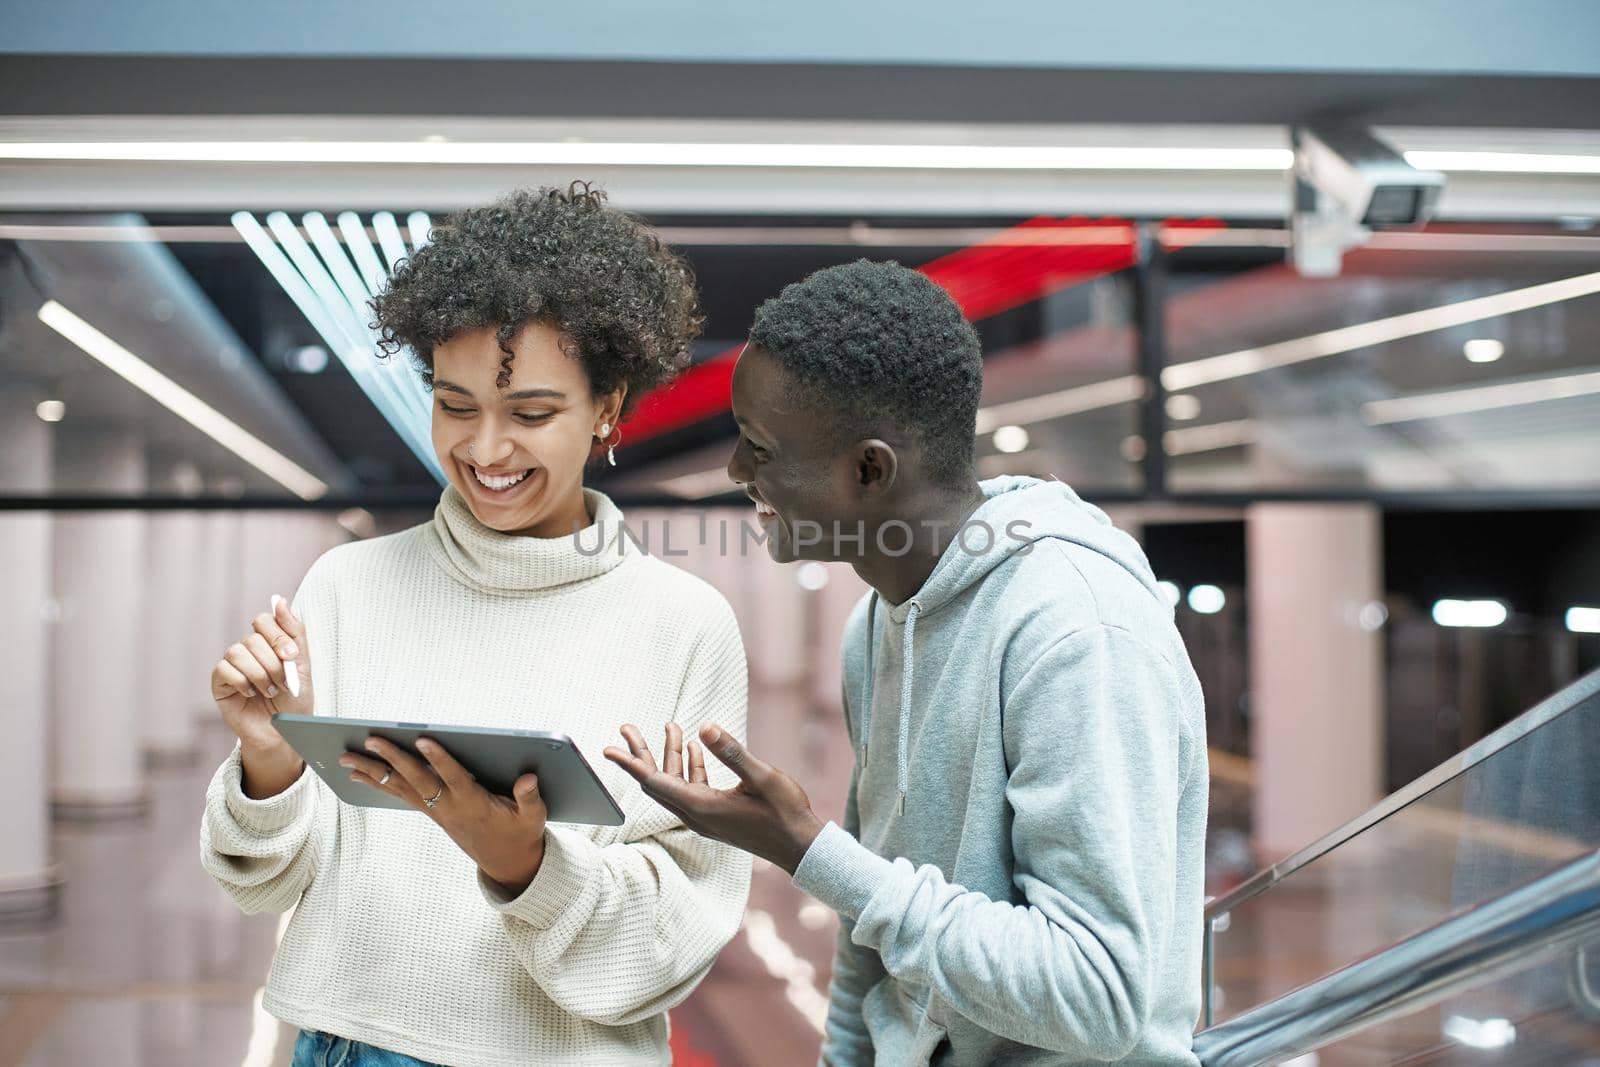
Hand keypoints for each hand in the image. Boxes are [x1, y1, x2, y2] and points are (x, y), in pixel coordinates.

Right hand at [210, 595, 314, 796]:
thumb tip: (280, 600)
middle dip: (273, 661)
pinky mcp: (219, 683)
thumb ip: (294, 632)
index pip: (264, 620)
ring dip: (259, 673)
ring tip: (269, 691)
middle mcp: (247, 650)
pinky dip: (242, 682)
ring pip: (237, 651)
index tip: (292, 656)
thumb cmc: (294, 700)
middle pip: (252, 637)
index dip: (278, 635)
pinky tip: (251, 694)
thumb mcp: (303, 665)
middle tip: (283, 682)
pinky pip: (224, 669)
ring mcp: (231, 665)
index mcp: (268, 642)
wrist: (285, 732)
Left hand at [340, 736, 547, 894]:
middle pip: (417, 781)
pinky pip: (401, 795)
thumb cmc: (521, 832)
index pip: (454, 779)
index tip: (425, 739)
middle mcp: (450, 807)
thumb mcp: (534, 817)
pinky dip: (379, 783)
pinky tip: (360, 774)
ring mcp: (437, 811)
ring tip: (347, 758)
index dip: (440, 760)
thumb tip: (529, 778)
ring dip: (374, 772)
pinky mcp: (432, 812)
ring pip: (401, 788)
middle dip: (394, 760)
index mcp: (475, 804)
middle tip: (372, 741)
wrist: (507, 861)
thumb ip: (530, 797)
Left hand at [604, 722, 823, 873]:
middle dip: (641, 754)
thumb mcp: (761, 777)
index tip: (608, 748)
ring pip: (674, 784)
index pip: (654, 782)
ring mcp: (705, 817)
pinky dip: (689, 767)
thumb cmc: (785, 813)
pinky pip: (692, 789)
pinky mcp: (716, 816)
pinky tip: (695, 748)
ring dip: (670, 756)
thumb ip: (731, 752)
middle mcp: (696, 814)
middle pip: (656, 782)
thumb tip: (704, 726)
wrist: (800, 847)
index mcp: (701, 807)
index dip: (630, 763)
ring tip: (669, 727)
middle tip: (626, 727)